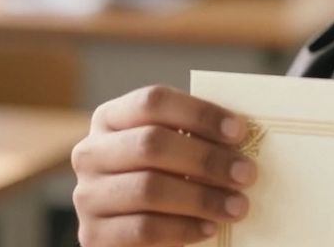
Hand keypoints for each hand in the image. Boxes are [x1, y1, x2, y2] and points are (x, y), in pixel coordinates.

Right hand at [72, 85, 256, 244]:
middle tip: (246, 173)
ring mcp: (87, 195)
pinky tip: (210, 228)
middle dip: (206, 159)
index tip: (239, 131)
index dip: (199, 113)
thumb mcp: (173, 150)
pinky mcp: (92, 235)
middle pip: (151, 144)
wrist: (134, 229)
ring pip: (148, 188)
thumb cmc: (164, 179)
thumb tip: (243, 132)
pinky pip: (143, 229)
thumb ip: (195, 136)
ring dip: (202, 197)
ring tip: (237, 205)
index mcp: (110, 117)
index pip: (153, 101)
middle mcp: (90, 152)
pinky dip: (183, 229)